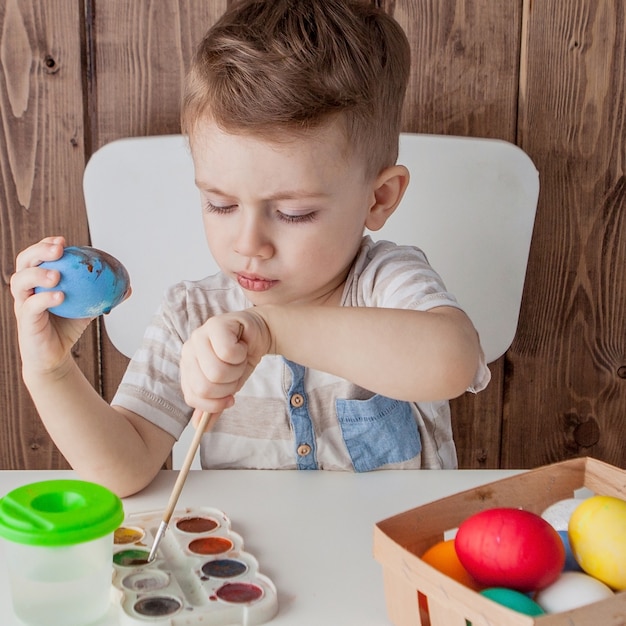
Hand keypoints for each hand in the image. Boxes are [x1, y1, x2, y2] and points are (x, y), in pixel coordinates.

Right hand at [10, 236, 92, 377]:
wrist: (54, 356)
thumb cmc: (67, 328)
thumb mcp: (88, 308)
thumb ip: (103, 296)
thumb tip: (128, 287)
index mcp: (38, 281)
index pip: (37, 256)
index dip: (46, 245)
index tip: (64, 241)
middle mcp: (26, 289)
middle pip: (23, 262)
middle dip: (39, 251)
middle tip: (59, 249)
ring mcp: (22, 304)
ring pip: (20, 281)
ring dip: (38, 274)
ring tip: (57, 275)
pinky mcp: (24, 321)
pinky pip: (31, 306)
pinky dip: (44, 299)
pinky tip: (60, 296)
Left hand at [180, 309, 271, 414]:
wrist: (259, 335)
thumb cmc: (241, 359)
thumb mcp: (228, 387)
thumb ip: (214, 406)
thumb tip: (200, 427)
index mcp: (187, 366)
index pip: (193, 396)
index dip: (215, 403)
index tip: (230, 397)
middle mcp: (189, 350)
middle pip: (205, 386)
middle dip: (229, 386)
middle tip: (236, 373)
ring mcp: (200, 335)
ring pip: (217, 371)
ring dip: (237, 370)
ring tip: (239, 359)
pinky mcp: (216, 324)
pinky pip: (228, 353)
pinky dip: (242, 355)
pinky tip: (242, 347)